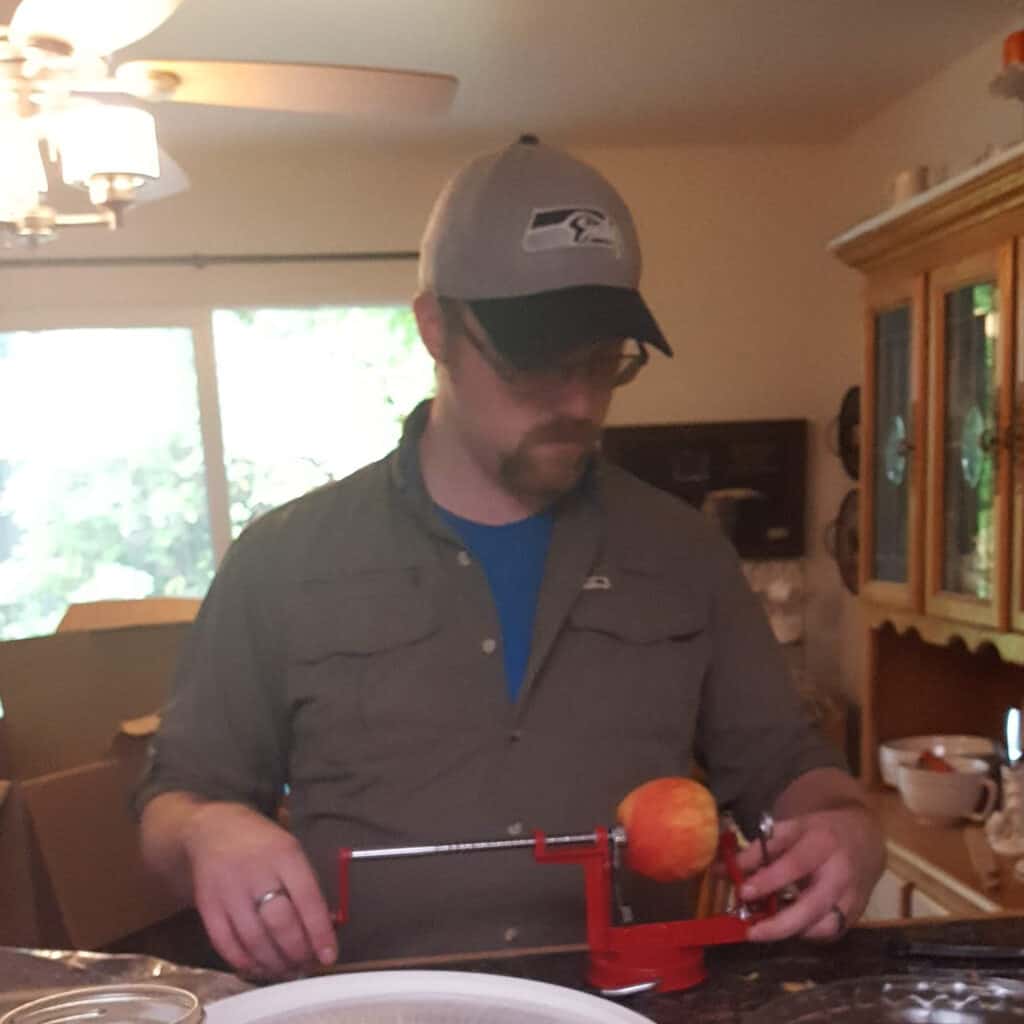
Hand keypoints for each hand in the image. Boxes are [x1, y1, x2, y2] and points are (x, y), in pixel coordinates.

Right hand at [182, 801, 337, 977]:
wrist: (211, 831)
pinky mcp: (207, 907)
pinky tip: (259, 967)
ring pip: (254, 939)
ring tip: (287, 970)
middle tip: (306, 965)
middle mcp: (256, 872)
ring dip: (274, 963)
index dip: (320, 932)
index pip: (308, 898)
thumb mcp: (289, 850)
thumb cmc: (260, 843)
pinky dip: (245, 962)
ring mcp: (228, 891)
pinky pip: (226, 944)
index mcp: (284, 854)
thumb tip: (324, 927)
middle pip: (280, 923)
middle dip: (297, 952)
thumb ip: (305, 885)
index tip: (329, 955)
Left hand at [733, 804, 884, 941]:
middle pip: (813, 906)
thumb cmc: (818, 831)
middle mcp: (840, 873)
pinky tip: (786, 927)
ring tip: (763, 929)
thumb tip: (722, 870)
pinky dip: (805, 934)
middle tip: (750, 931)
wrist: (865, 837)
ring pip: (823, 926)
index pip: (794, 864)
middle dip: (780, 923)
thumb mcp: (789, 829)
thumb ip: (758, 850)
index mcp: (822, 843)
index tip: (742, 892)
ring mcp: (852, 898)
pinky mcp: (856, 915)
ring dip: (791, 932)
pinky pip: (829, 933)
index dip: (768, 880)